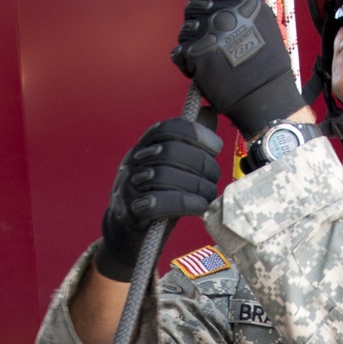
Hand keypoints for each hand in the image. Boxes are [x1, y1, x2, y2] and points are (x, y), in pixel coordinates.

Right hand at [96, 117, 222, 282]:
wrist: (127, 231)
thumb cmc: (158, 196)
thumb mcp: (174, 167)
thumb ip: (190, 143)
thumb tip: (209, 112)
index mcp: (145, 146)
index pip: (169, 128)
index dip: (196, 134)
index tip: (215, 147)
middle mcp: (134, 161)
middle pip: (171, 152)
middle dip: (201, 165)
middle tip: (214, 179)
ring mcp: (129, 186)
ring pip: (165, 177)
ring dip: (196, 186)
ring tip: (208, 196)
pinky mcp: (130, 211)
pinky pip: (158, 203)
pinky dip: (184, 204)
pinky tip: (198, 207)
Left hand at [171, 0, 303, 138]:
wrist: (265, 97)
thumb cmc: (268, 62)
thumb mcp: (263, 18)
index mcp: (242, 0)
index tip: (210, 5)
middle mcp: (224, 12)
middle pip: (194, 5)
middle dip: (199, 21)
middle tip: (213, 41)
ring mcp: (208, 32)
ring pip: (185, 29)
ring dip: (193, 43)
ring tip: (211, 57)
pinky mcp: (195, 54)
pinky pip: (179, 52)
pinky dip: (187, 63)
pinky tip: (204, 70)